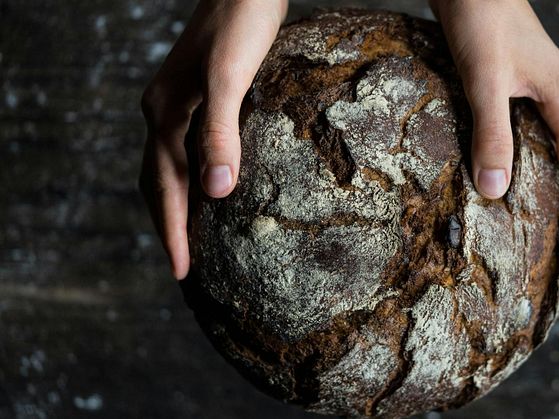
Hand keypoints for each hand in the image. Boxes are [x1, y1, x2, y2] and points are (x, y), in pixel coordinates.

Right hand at [140, 0, 287, 278]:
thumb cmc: (241, 24)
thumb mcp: (230, 77)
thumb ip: (219, 131)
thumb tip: (215, 192)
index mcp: (165, 114)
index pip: (164, 188)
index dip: (173, 232)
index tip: (182, 273)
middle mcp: (163, 113)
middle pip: (157, 183)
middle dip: (169, 227)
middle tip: (182, 269)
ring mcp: (178, 105)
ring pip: (169, 168)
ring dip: (177, 206)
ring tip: (191, 240)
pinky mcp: (199, 98)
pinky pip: (187, 151)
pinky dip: (192, 179)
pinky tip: (213, 188)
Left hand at [430, 0, 558, 265]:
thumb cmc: (482, 19)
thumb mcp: (485, 78)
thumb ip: (491, 132)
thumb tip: (495, 191)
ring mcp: (541, 95)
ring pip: (553, 155)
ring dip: (552, 192)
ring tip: (546, 231)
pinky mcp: (519, 90)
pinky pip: (531, 139)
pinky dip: (527, 167)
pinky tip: (512, 182)